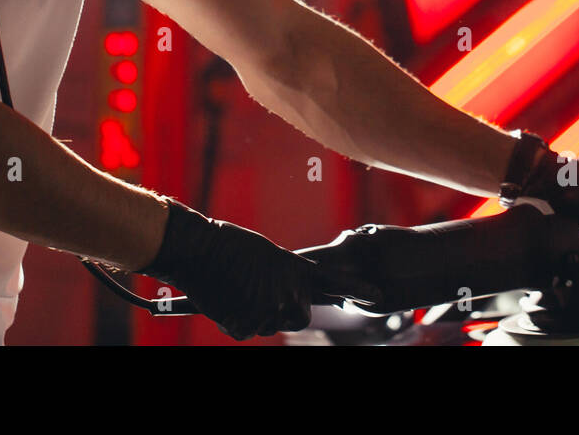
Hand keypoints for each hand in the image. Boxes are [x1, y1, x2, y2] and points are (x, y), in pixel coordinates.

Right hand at [136, 198, 380, 339]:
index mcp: (294, 269)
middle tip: (259, 297)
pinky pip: (244, 332)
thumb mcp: (265, 255)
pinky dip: (232, 322)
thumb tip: (285, 296)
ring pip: (267, 327)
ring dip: (252, 316)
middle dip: (282, 314)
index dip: (357, 289)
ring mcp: (269, 308)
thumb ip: (282, 276)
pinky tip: (224, 301)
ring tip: (235, 290)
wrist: (198, 248)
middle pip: (297, 319)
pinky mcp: (247, 322)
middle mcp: (288, 291)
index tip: (380, 294)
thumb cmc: (226, 245)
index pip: (334, 281)